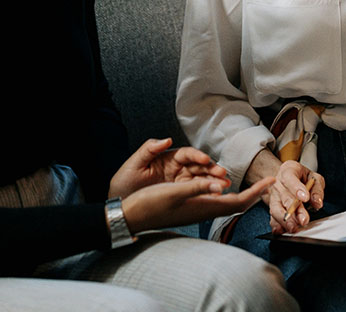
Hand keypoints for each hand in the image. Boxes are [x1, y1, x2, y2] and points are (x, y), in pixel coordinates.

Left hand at [109, 138, 227, 198]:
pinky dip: (208, 193)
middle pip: (198, 166)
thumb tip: (166, 139)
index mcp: (167, 158)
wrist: (120, 206)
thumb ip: (149, 149)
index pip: (186, 154)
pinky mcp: (181, 195)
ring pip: (201, 179)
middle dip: (211, 168)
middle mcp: (176, 168)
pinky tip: (217, 195)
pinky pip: (197, 192)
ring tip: (225, 185)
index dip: (197, 155)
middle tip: (222, 174)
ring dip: (214, 180)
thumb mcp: (133, 165)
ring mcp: (180, 182)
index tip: (205, 159)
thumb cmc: (124, 183)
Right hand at [122, 176, 275, 232]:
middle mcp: (203, 211)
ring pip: (227, 204)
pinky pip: (215, 202)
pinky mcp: (189, 209)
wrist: (131, 217)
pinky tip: (223, 186)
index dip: (256, 192)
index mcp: (203, 207)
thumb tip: (220, 186)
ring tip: (252, 183)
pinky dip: (226, 194)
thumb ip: (197, 188)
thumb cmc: (149, 204)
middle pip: (237, 205)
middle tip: (268, 182)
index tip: (271, 181)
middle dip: (254, 194)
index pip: (239, 202)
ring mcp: (197, 211)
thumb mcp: (173, 192)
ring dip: (242, 194)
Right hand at [265, 160, 324, 234]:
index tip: (305, 198)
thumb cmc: (302, 178)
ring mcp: (274, 197)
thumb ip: (317, 189)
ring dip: (285, 220)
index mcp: (288, 170)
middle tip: (303, 219)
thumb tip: (317, 202)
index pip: (290, 178)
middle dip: (294, 209)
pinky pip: (272, 218)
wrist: (289, 179)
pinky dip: (276, 225)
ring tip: (293, 228)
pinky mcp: (273, 208)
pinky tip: (280, 231)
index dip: (297, 188)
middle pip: (284, 197)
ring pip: (276, 208)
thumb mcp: (314, 178)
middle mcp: (278, 183)